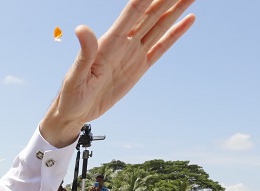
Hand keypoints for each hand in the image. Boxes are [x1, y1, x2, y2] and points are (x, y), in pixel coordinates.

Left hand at [39, 0, 195, 147]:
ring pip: (159, 26)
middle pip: (150, 14)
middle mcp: (124, 43)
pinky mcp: (139, 67)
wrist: (75, 112)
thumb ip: (85, 52)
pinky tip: (188, 20)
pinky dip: (175, 33)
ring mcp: (133, 54)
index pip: (133, 12)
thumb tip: (82, 29)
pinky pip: (160, 47)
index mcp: (110, 42)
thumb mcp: (76, 75)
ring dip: (175, 10)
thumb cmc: (71, 94)